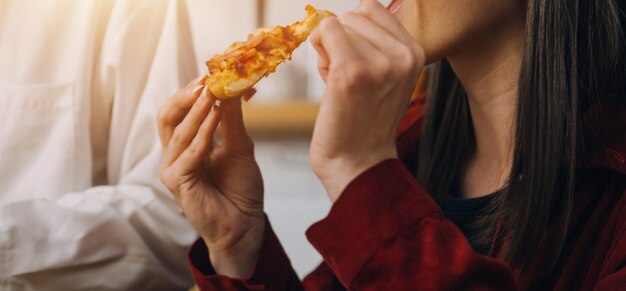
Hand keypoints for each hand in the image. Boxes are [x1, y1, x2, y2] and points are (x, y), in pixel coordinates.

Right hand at [157, 76, 264, 277]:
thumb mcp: (240, 146)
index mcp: (188, 144)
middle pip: (168, 116)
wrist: (244, 225)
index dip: (197, 91)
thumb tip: (233, 87)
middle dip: (186, 95)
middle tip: (205, 79)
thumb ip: (232, 119)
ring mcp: (173, 168)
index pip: (183, 110)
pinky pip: (186, 154)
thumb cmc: (240, 189)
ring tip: (212, 92)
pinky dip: (200, 135)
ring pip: (176, 132)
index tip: (218, 73)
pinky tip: (215, 118)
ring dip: (196, 111)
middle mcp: (176, 154)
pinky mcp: (176, 183)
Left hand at [310, 0, 424, 200]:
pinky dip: (318, 51)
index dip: (354, 32)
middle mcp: (403, 55)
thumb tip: (358, 9)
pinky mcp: (352, 72)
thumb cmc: (363, 118)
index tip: (358, 63)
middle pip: (354, 15)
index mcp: (415, 52)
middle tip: (347, 78)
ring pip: (337, 23)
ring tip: (340, 83)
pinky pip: (324, 32)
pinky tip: (328, 80)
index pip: (372, 8)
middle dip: (341, 41)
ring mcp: (379, 63)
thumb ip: (378, 42)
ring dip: (328, 50)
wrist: (358, 162)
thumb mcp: (386, 76)